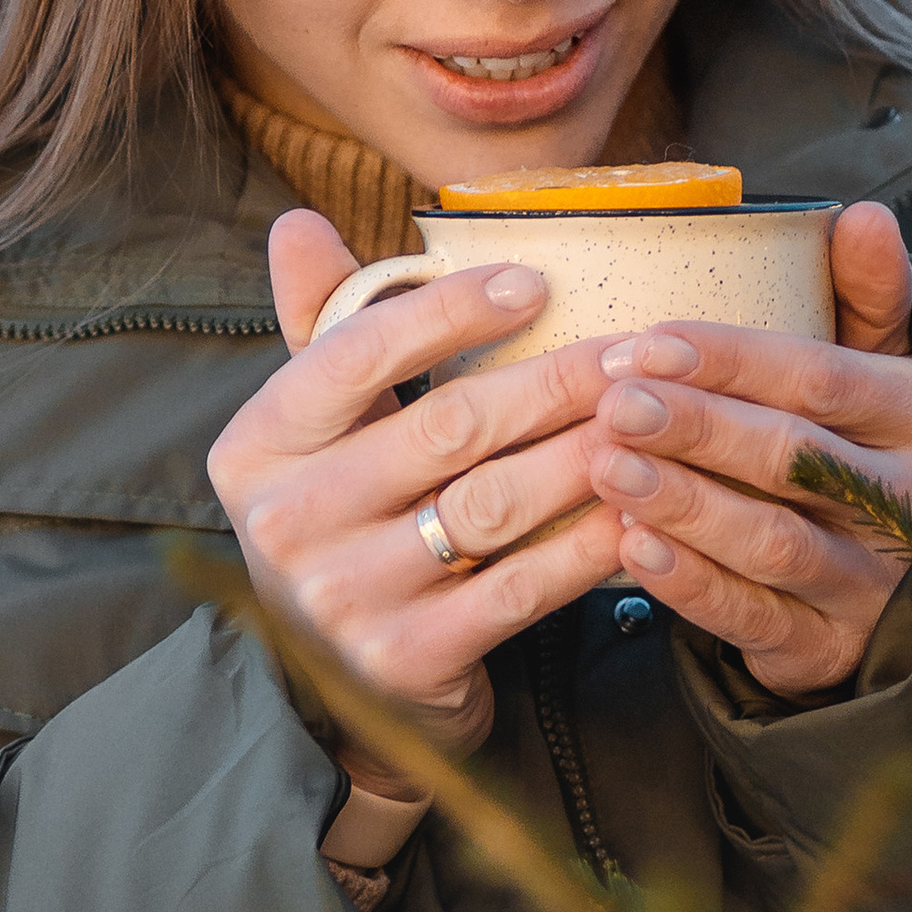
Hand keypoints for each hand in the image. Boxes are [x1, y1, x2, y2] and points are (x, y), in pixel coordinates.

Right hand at [208, 208, 628, 783]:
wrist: (339, 691)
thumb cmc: (343, 523)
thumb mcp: (310, 431)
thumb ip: (318, 327)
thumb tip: (298, 221)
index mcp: (256, 446)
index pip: (355, 353)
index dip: (450, 312)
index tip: (536, 282)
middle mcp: (287, 521)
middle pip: (447, 426)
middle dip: (556, 381)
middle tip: (638, 351)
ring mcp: (344, 596)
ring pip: (495, 503)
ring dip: (587, 454)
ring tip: (654, 417)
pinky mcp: (407, 658)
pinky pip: (523, 586)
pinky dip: (589, 543)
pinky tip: (642, 510)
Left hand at [579, 198, 911, 699]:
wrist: (902, 589)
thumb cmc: (863, 452)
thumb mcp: (879, 369)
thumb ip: (867, 294)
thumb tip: (864, 216)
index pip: (819, 378)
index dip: (729, 359)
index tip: (646, 343)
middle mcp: (911, 501)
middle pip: (791, 456)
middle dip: (695, 427)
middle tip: (613, 403)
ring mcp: (873, 583)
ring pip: (771, 540)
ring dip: (683, 502)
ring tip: (606, 467)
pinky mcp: (829, 649)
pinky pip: (753, 617)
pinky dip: (689, 584)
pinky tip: (631, 547)